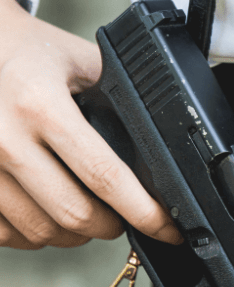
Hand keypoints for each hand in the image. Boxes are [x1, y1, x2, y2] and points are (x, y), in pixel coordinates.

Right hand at [0, 0, 181, 248]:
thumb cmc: (28, 51)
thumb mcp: (81, 61)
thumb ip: (117, 98)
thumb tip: (159, 149)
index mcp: (40, 105)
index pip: (104, 175)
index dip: (142, 209)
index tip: (165, 227)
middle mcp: (3, 139)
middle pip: (73, 214)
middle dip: (111, 226)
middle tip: (125, 218)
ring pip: (38, 232)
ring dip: (74, 235)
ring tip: (89, 215)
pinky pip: (4, 234)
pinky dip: (34, 234)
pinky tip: (49, 216)